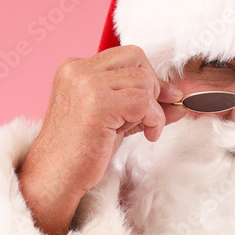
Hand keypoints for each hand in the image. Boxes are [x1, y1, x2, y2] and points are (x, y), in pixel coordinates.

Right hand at [18, 45, 185, 234]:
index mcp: (75, 68)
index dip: (149, 76)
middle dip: (153, 86)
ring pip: (143, 79)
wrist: (55, 178)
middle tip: (153, 115)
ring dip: (154, 107)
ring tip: (145, 130)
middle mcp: (77, 70)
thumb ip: (143, 104)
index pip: (127, 56)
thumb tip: (180, 98)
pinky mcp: (97, 104)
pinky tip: (149, 135)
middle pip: (136, 58)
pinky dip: (155, 119)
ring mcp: (85, 84)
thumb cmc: (81, 153)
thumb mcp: (116, 119)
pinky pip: (144, 101)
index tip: (161, 101)